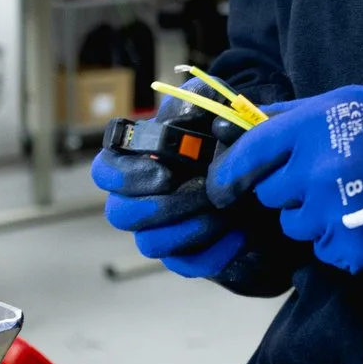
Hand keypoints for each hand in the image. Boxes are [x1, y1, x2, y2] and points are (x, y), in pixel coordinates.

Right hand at [92, 76, 257, 279]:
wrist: (258, 174)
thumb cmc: (222, 137)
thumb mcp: (217, 108)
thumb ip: (201, 98)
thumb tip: (188, 113)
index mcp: (132, 161)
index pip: (104, 172)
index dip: (125, 176)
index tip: (164, 172)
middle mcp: (135, 199)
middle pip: (120, 214)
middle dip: (162, 205)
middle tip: (203, 193)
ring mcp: (157, 231)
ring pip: (150, 244)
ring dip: (189, 228)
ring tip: (224, 211)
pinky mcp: (184, 256)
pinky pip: (187, 265)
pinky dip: (214, 252)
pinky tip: (240, 233)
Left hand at [209, 85, 362, 272]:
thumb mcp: (355, 100)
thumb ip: (299, 116)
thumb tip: (253, 124)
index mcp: (313, 128)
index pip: (248, 154)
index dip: (231, 173)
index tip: (226, 185)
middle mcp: (316, 171)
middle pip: (271, 195)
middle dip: (291, 190)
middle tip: (332, 179)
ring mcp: (334, 213)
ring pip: (297, 226)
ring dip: (316, 218)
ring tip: (361, 198)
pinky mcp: (354, 248)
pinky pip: (326, 251)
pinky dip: (343, 242)